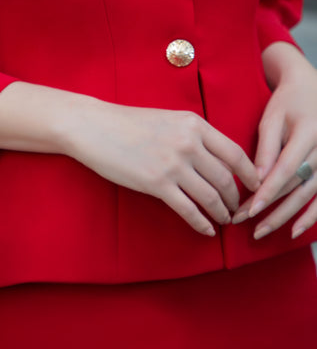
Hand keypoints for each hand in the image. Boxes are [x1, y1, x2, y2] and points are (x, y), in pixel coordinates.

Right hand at [67, 102, 259, 236]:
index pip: (236, 153)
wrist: (95, 126)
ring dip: (221, 213)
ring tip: (223, 220)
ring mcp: (173, 164)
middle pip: (226, 179)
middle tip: (237, 209)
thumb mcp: (169, 119)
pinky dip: (202, 223)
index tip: (255, 187)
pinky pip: (189, 210)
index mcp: (194, 125)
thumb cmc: (129, 122)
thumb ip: (194, 135)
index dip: (250, 175)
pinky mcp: (157, 183)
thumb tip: (217, 159)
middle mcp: (189, 143)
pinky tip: (206, 229)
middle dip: (235, 199)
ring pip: (211, 197)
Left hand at [231, 64, 316, 240]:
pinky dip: (311, 217)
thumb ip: (265, 149)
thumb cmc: (287, 103)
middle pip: (296, 186)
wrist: (311, 90)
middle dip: (270, 208)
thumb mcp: (272, 119)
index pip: (286, 169)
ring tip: (262, 231)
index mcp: (309, 134)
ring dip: (286, 217)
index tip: (249, 209)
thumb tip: (255, 180)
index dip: (268, 191)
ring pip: (309, 196)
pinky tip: (294, 230)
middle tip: (244, 222)